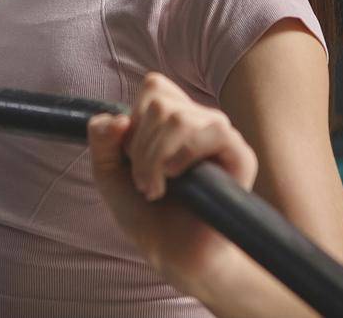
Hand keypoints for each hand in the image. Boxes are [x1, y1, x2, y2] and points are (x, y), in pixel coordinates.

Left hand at [86, 73, 258, 296]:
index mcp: (175, 115)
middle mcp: (200, 120)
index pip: (154, 87)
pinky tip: (177, 180)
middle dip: (139, 149)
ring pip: (180, 118)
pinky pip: (215, 131)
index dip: (133, 123)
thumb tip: (116, 119)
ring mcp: (221, 137)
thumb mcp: (109, 172)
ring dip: (155, 158)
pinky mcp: (241, 157)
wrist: (173, 255)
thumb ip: (101, 139)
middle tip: (144, 183)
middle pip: (159, 103)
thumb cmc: (146, 213)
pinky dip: (184, 156)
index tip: (132, 158)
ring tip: (156, 188)